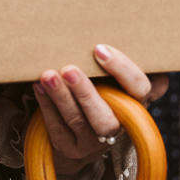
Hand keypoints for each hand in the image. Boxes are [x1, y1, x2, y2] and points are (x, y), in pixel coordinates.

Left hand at [34, 43, 167, 174]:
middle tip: (69, 70)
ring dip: (61, 96)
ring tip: (48, 76)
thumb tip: (113, 31)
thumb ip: (118, 66)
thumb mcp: (115, 81)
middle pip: (107, 116)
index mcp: (136, 105)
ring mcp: (93, 143)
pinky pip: (57, 128)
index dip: (123, 70)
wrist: (79, 135)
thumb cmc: (99, 94)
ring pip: (78, 120)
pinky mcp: (70, 149)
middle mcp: (118, 127)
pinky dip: (47, 106)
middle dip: (86, 92)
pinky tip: (39, 88)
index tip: (99, 49)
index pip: (140, 89)